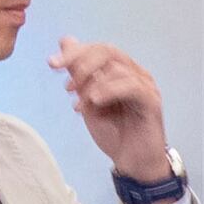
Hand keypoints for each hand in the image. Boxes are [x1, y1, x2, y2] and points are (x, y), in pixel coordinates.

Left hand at [54, 40, 173, 185]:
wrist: (131, 162)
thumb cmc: (114, 133)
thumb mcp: (88, 101)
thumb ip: (78, 73)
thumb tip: (65, 41)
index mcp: (121, 71)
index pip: (98, 49)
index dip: (74, 52)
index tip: (52, 64)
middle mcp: (135, 73)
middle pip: (107, 51)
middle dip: (81, 63)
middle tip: (68, 86)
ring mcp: (145, 85)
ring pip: (116, 68)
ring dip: (92, 85)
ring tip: (81, 105)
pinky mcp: (151, 101)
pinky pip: (131, 86)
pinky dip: (109, 90)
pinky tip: (95, 102)